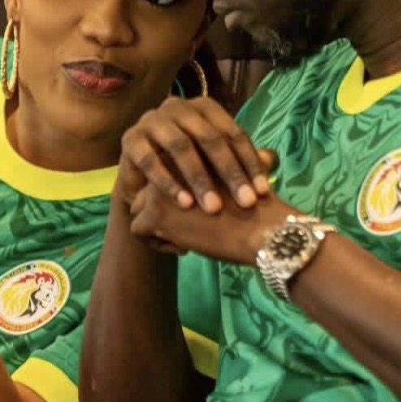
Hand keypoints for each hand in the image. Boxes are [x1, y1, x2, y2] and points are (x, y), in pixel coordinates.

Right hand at [119, 96, 273, 212]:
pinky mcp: (130, 138)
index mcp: (204, 107)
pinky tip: (183, 203)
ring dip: (199, 178)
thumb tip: (273, 160)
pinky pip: (150, 160)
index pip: (232, 132)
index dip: (249, 163)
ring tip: (213, 207)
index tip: (262, 193)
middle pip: (209, 138)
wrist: (146, 184)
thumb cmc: (189, 170)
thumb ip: (242, 160)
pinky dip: (169, 183)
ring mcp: (151, 120)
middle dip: (229, 172)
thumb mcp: (217, 165)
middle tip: (244, 202)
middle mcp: (178, 106)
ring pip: (180, 146)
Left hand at [128, 181, 291, 264]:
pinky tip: (184, 246)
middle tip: (191, 230)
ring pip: (138, 212)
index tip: (198, 213)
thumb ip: (220, 170)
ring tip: (188, 239)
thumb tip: (218, 173)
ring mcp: (159, 189)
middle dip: (164, 216)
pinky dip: (158, 243)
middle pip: (146, 194)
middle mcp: (168, 166)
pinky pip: (139, 231)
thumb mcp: (237, 175)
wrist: (262, 228)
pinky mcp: (155, 214)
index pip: (164, 176)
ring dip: (159, 230)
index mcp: (187, 154)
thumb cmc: (257, 206)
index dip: (177, 199)